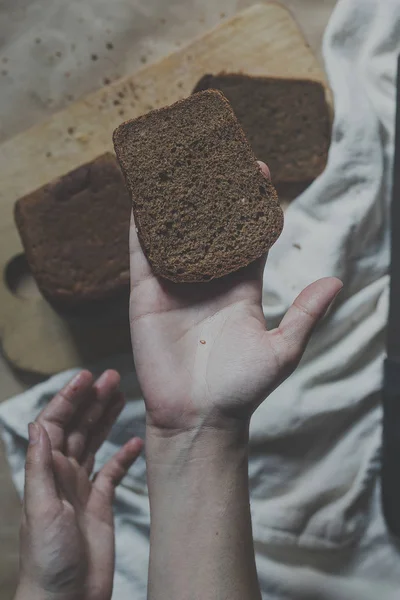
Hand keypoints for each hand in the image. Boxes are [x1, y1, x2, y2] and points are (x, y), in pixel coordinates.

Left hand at [16, 370, 142, 599]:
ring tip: (122, 395)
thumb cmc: (47, 559)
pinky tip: (136, 442)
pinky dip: (124, 455)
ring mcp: (83, 487)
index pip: (56, 423)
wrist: (66, 599)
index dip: (69, 398)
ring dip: (106, 419)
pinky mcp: (101, 504)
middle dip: (93, 401)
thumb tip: (37, 425)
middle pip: (79, 427)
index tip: (87, 377)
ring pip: (95, 443)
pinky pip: (113, 471)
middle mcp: (64, 474)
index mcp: (48, 471)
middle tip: (113, 377)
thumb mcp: (42, 509)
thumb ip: (41, 467)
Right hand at [129, 162, 341, 434]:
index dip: (252, 203)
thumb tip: (336, 280)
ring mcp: (175, 285)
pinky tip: (143, 195)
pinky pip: (143, 252)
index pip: (247, 236)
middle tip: (218, 154)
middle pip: (210, 225)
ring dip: (176, 201)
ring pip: (175, 233)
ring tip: (179, 163)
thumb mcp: (283, 349)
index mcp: (242, 287)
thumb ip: (305, 314)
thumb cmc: (241, 389)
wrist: (198, 418)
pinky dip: (142, 224)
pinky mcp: (146, 294)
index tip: (259, 170)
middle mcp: (208, 281)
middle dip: (214, 191)